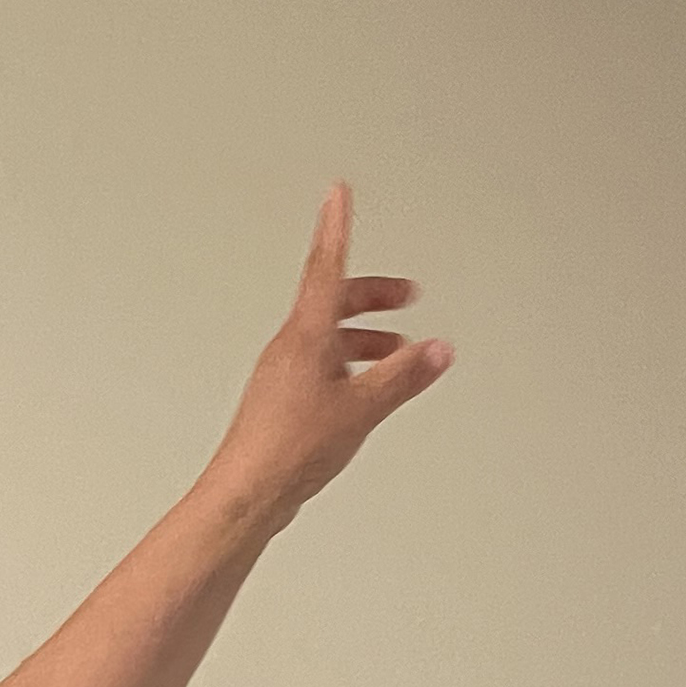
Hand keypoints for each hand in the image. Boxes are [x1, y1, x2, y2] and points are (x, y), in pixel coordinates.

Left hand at [203, 180, 451, 530]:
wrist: (248, 493)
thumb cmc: (289, 448)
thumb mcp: (362, 407)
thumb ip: (403, 376)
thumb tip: (437, 350)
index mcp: (306, 336)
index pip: (326, 266)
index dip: (336, 227)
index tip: (338, 193)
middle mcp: (290, 347)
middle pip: (333, 302)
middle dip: (372, 296)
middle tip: (405, 294)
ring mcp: (283, 373)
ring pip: (329, 338)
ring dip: (365, 335)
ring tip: (399, 351)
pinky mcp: (283, 400)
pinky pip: (323, 366)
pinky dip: (351, 364)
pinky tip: (367, 388)